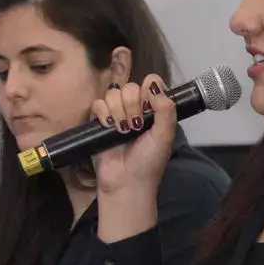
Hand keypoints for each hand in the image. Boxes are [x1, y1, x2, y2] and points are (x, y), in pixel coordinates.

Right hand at [90, 76, 174, 197]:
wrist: (126, 182)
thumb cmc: (149, 162)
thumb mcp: (165, 136)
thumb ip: (166, 110)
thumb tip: (154, 85)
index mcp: (154, 109)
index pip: (151, 82)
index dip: (149, 90)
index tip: (150, 107)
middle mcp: (136, 108)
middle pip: (130, 86)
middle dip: (132, 105)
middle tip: (136, 126)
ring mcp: (117, 114)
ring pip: (113, 93)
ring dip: (118, 111)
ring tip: (124, 131)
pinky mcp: (100, 122)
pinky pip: (97, 104)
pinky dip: (103, 113)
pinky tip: (109, 127)